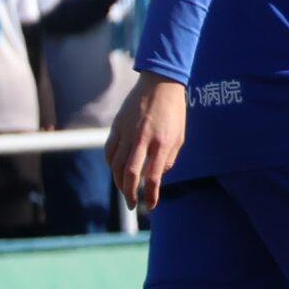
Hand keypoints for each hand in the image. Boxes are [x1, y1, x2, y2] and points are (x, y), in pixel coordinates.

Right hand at [107, 72, 186, 211]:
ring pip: (116, 165)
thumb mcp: (179, 137)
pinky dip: (111, 164)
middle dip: (130, 194)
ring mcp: (127, 132)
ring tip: (125, 190)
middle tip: (133, 205)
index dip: (151, 195)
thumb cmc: (174, 113)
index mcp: (161, 143)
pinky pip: (109, 150)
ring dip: (118, 182)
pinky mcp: (117, 126)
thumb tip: (156, 177)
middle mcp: (142, 139)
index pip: (153, 177)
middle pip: (130, 174)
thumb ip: (168, 159)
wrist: (161, 83)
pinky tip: (116, 170)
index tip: (152, 205)